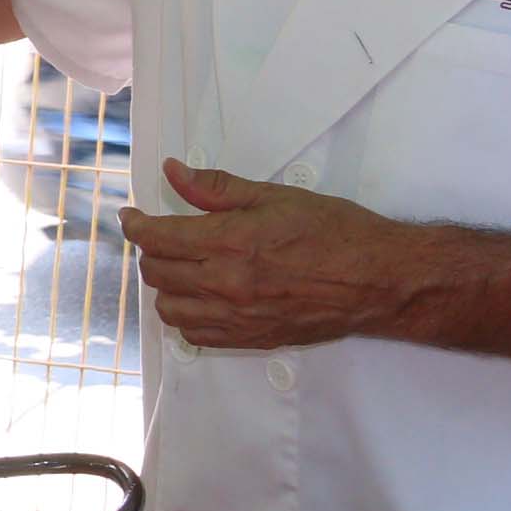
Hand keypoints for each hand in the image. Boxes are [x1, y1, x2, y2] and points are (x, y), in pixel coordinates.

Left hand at [117, 159, 415, 351]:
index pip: (156, 238)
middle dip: (151, 251)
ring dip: (166, 286)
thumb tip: (174, 171)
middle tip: (164, 236)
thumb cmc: (335, 232)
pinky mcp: (251, 339)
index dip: (135, 225)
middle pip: (157, 273)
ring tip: (182, 268)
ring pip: (169, 309)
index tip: (131, 216)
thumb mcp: (275, 196)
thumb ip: (217, 188)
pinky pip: (196, 335)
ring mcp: (237, 317)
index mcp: (229, 242)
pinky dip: (187, 316)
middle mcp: (226, 284)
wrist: (379, 280)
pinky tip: (201, 298)